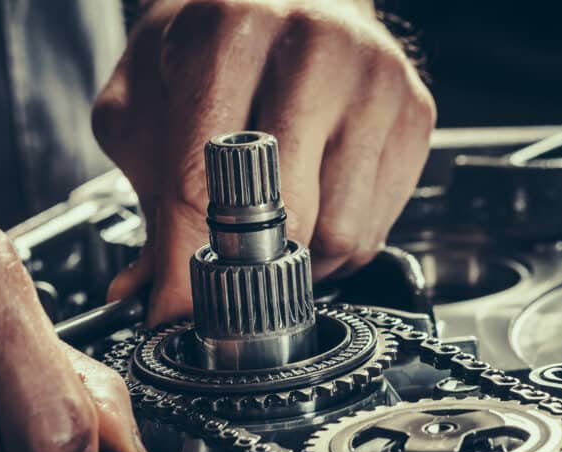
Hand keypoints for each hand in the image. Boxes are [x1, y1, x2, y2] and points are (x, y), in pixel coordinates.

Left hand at [93, 0, 435, 324]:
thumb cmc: (211, 48)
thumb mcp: (146, 105)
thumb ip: (146, 198)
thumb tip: (147, 294)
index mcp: (231, 29)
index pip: (206, 178)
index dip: (187, 263)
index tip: (175, 313)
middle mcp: (315, 45)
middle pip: (284, 213)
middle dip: (245, 262)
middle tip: (223, 268)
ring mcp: (376, 80)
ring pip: (339, 233)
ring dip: (298, 259)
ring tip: (270, 227)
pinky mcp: (415, 114)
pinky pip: (375, 229)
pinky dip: (336, 244)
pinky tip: (313, 206)